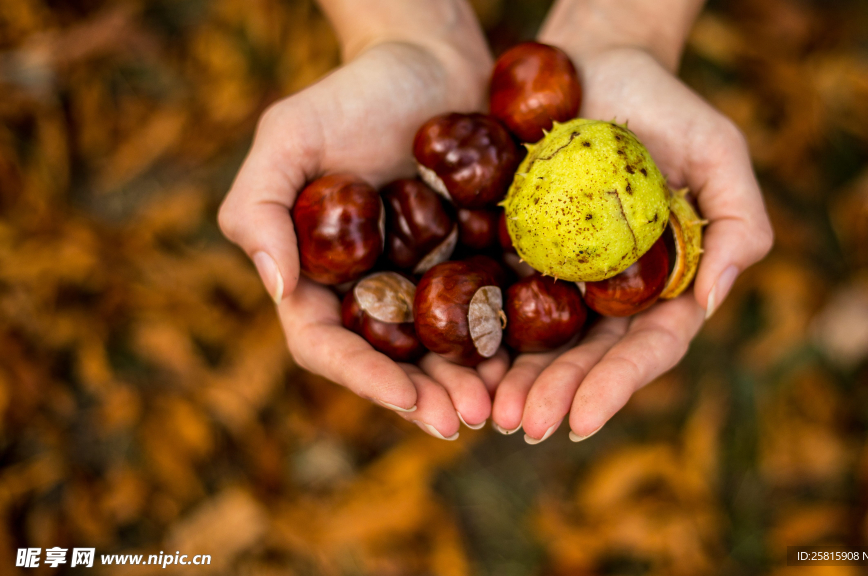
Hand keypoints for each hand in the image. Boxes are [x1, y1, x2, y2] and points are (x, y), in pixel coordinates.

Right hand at [218, 2, 506, 439]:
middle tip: (468, 419)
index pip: (328, 344)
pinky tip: (532, 362)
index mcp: (319, 276)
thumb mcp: (289, 133)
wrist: (432, 60)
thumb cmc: (353, 91)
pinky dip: (507, 344)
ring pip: (443, 349)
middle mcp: (371, 289)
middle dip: (427, 396)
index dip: (365, 379)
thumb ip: (258, 207)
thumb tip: (277, 288)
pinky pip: (489, 312)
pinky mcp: (474, 262)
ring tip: (503, 406)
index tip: (408, 400)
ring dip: (469, 384)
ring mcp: (425, 281)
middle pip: (391, 362)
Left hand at [491, 42, 772, 441]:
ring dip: (516, 380)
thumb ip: (739, 224)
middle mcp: (613, 292)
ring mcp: (563, 275)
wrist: (597, 62)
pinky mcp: (517, 252)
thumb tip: (711, 301)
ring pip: (541, 340)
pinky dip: (482, 332)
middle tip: (523, 424)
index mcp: (665, 284)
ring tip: (488, 409)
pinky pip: (498, 297)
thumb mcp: (720, 152)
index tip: (582, 422)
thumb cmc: (668, 105)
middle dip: (558, 395)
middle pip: (588, 357)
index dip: (616, 387)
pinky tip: (460, 358)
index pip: (646, 349)